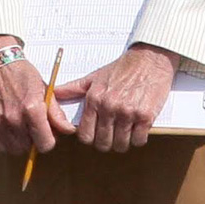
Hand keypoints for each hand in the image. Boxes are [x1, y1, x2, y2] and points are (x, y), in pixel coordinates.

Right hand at [0, 34, 71, 157]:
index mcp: (32, 109)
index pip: (45, 144)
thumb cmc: (22, 74)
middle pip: (29, 148)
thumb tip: (68, 130)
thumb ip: (56, 113)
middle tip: (32, 126)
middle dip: (33, 140)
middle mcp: (13, 118)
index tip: (46, 133)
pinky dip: (4, 141)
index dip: (48, 140)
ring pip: (14, 149)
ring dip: (19, 142)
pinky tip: (8, 128)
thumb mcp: (45, 90)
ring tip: (20, 126)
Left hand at [55, 43, 176, 151]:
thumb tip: (55, 93)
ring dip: (124, 142)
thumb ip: (74, 88)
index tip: (97, 135)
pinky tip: (138, 128)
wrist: (149, 59)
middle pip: (103, 143)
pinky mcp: (145, 116)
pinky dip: (139, 138)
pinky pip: (139, 141)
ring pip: (121, 144)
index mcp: (94, 99)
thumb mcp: (95, 77)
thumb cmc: (122, 68)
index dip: (91, 138)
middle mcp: (109, 107)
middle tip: (113, 135)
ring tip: (126, 131)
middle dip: (107, 143)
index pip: (85, 135)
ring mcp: (127, 112)